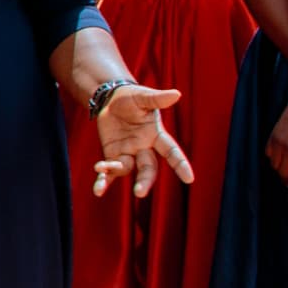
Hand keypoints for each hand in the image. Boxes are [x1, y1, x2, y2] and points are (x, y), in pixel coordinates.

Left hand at [93, 84, 192, 198]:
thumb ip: (157, 99)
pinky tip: (98, 190)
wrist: (110, 99)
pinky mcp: (112, 155)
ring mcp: (128, 153)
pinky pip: (110, 172)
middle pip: (148, 168)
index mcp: (156, 135)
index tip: (189, 179)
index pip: (172, 152)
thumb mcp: (143, 96)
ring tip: (102, 170)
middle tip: (139, 192)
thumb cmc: (131, 97)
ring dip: (116, 172)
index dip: (180, 164)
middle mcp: (144, 148)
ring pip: (127, 170)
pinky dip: (104, 181)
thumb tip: (176, 94)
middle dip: (145, 181)